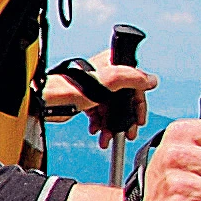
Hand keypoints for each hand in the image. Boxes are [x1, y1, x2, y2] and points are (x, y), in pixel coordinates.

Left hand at [42, 59, 156, 129]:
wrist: (48, 101)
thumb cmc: (71, 88)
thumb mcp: (109, 81)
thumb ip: (133, 78)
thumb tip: (151, 80)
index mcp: (112, 64)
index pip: (135, 83)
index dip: (139, 103)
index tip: (139, 118)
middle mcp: (105, 74)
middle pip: (124, 99)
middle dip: (125, 119)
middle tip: (127, 133)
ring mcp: (96, 87)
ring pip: (111, 109)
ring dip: (111, 125)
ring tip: (108, 137)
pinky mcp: (86, 99)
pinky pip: (99, 113)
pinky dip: (100, 124)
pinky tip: (97, 131)